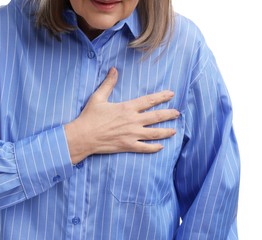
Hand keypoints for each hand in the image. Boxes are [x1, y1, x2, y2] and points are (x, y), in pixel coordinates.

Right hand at [65, 67, 179, 163]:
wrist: (83, 136)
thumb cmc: (90, 116)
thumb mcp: (98, 97)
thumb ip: (109, 83)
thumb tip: (114, 69)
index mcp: (127, 108)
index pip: (149, 100)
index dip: (161, 97)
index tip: (171, 94)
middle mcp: (133, 121)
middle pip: (156, 117)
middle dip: (169, 114)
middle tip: (177, 113)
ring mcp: (132, 135)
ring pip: (154, 133)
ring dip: (166, 131)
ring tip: (174, 131)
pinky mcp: (128, 146)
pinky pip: (145, 148)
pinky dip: (154, 148)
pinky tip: (161, 147)